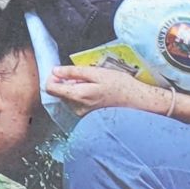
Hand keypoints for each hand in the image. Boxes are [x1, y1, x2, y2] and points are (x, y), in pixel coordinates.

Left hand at [45, 64, 165, 115]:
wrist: (138, 102)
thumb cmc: (120, 85)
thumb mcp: (97, 73)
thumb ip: (74, 72)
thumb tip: (55, 71)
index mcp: (78, 96)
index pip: (50, 89)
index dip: (52, 78)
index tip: (60, 72)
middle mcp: (77, 109)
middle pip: (59, 93)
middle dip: (67, 82)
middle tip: (86, 77)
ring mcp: (82, 115)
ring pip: (68, 98)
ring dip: (75, 89)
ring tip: (94, 85)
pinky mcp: (88, 117)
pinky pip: (77, 104)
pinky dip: (82, 96)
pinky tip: (96, 93)